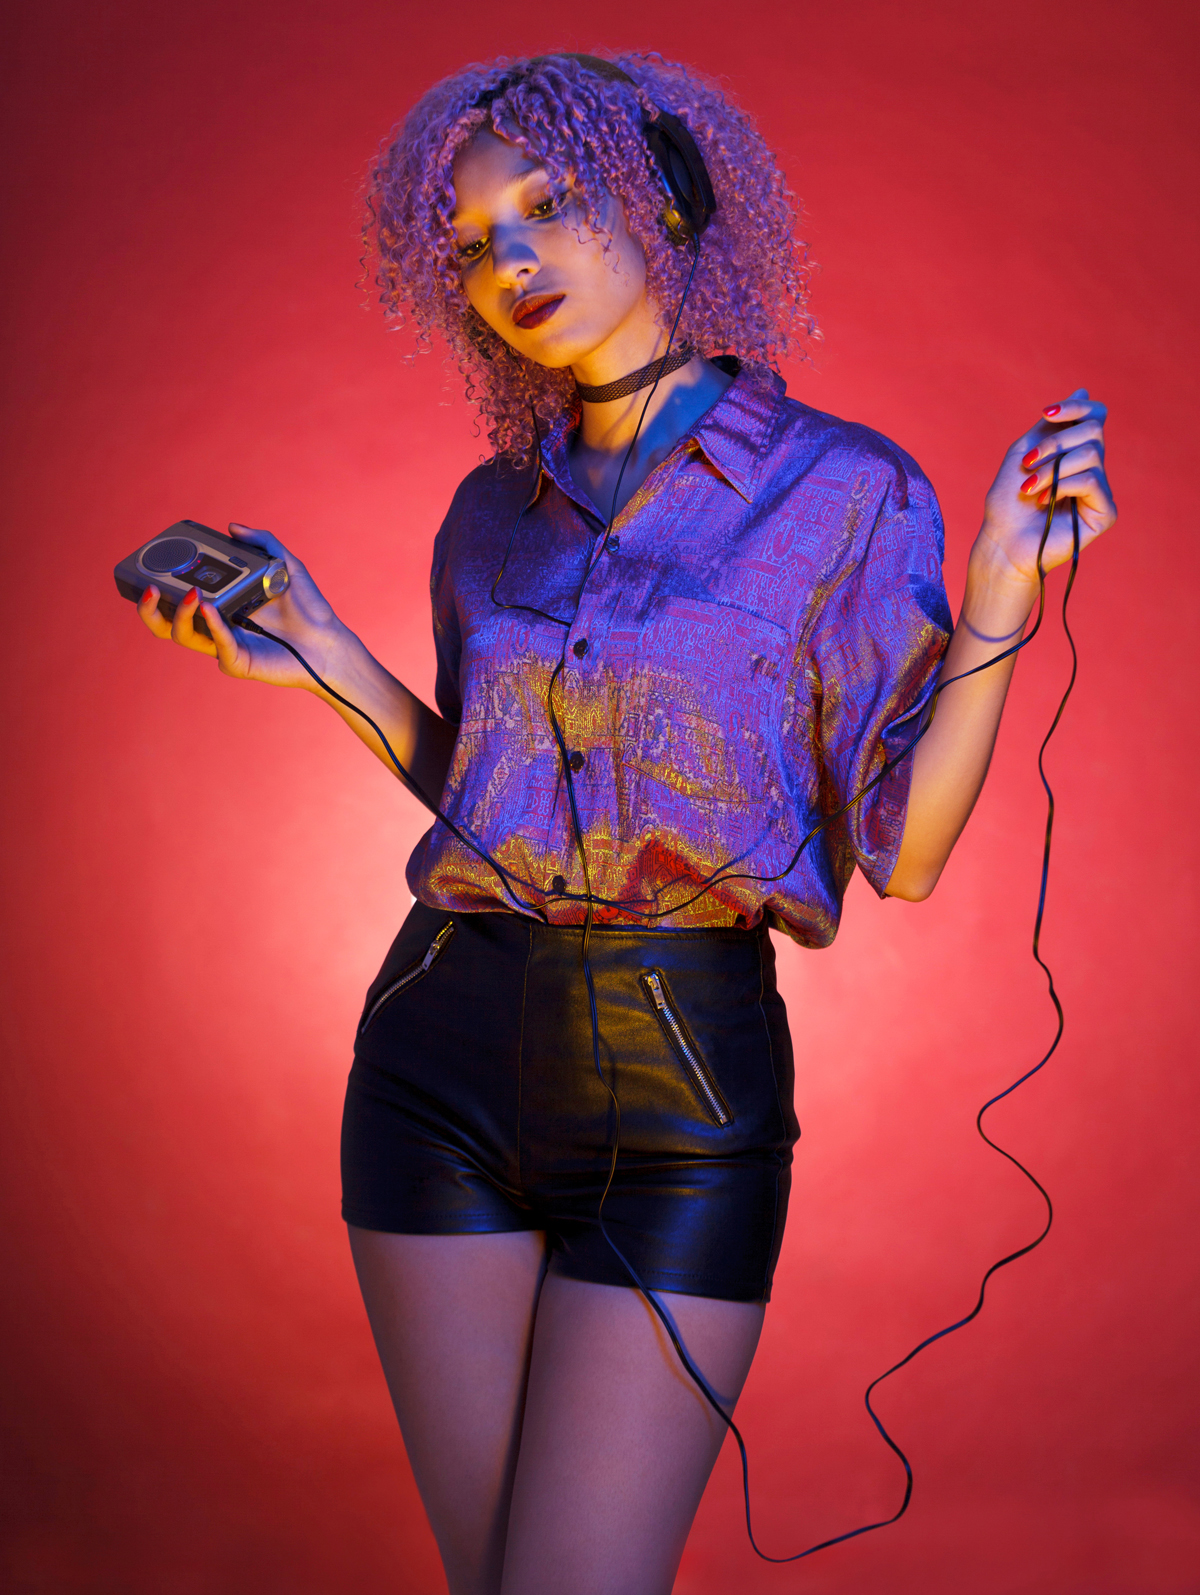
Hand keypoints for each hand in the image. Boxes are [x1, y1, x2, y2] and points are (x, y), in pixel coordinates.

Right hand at [137, 523, 344, 689]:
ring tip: (190, 594)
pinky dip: (212, 625)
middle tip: (147, 587)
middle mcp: (215, 627)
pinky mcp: (237, 662)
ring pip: (183, 636)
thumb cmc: (308, 609)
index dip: (159, 586)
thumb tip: (232, 527)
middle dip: (148, 609)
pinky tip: (210, 607)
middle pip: (166, 623)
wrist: (328, 641)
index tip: (152, 564)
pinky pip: (217, 645)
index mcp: (220, 606)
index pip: (177, 598)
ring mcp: (223, 646)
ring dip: (178, 614)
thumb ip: (263, 543)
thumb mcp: (286, 566)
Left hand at [974, 390, 1116, 589]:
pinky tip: (1045, 502)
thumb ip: (1051, 425)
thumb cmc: (1007, 504)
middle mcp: (1092, 469)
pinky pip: (1092, 480)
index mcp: (1075, 453)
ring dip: (1052, 468)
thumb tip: (1084, 390)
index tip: (1047, 412)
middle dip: (1055, 442)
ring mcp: (1100, 491)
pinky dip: (1064, 486)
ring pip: (1092, 454)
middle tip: (1028, 462)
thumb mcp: (1024, 453)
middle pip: (1093, 430)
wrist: (1002, 543)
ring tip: (1029, 489)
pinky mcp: (1104, 512)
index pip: (1095, 416)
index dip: (1076, 407)